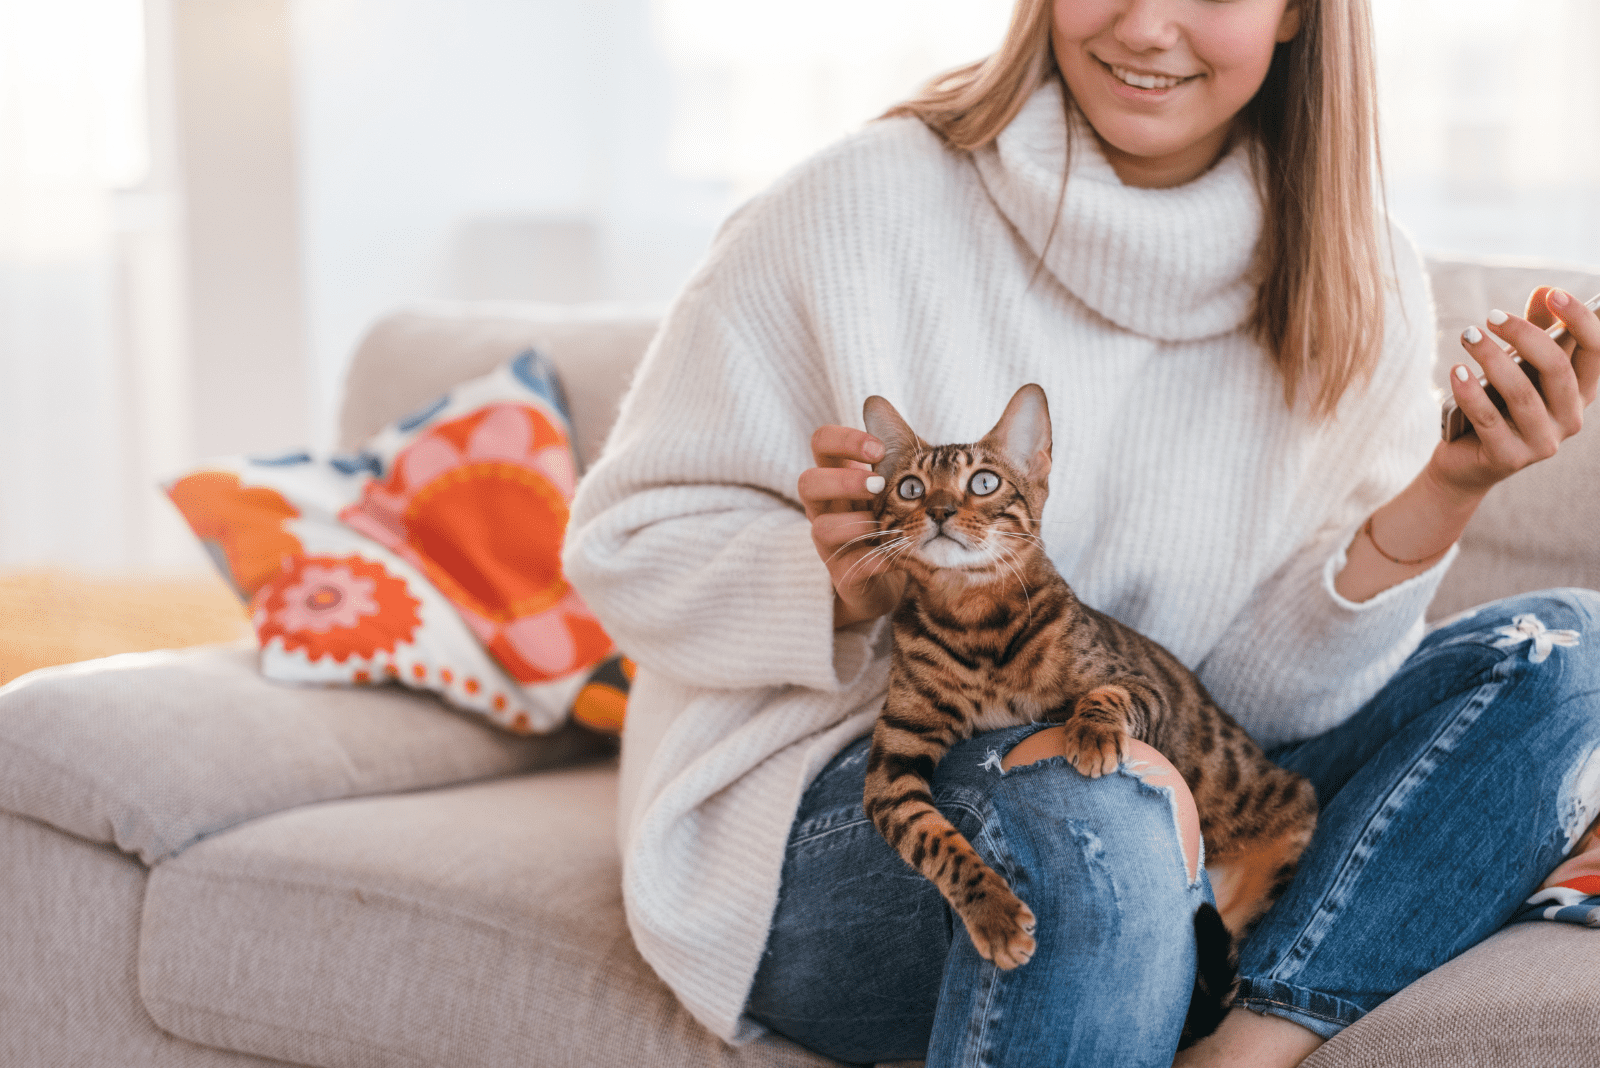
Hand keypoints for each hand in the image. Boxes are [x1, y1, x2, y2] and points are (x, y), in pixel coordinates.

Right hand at [798, 425, 906, 627]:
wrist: (892, 574)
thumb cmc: (890, 515)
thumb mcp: (896, 477)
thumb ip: (896, 444)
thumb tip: (876, 400)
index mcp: (838, 474)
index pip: (821, 443)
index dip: (843, 440)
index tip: (877, 449)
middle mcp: (825, 506)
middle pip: (807, 482)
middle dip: (843, 481)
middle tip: (879, 485)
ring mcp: (829, 541)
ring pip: (820, 527)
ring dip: (854, 523)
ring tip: (884, 525)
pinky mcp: (842, 574)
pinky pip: (848, 567)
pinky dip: (875, 560)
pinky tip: (898, 557)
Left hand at [1432, 286, 1599, 497]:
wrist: (1465, 463)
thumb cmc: (1497, 405)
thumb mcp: (1519, 367)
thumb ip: (1535, 331)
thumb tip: (1545, 290)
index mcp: (1580, 393)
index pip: (1596, 352)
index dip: (1581, 320)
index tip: (1555, 294)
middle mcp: (1570, 420)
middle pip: (1556, 368)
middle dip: (1523, 335)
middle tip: (1490, 316)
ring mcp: (1542, 443)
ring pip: (1521, 393)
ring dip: (1491, 359)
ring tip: (1468, 335)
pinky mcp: (1509, 458)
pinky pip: (1488, 420)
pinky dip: (1470, 393)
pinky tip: (1456, 370)